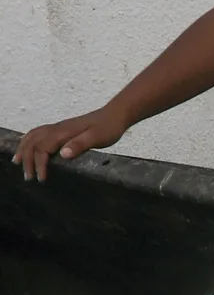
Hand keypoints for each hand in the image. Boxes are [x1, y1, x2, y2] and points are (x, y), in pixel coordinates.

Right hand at [12, 106, 126, 181]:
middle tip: (28, 177)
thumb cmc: (108, 128)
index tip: (41, 179)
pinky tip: (27, 145)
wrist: (115, 115)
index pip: (43, 149)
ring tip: (17, 162)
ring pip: (33, 136)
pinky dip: (28, 140)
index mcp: (63, 133)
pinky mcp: (61, 128)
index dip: (39, 164)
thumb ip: (80, 145)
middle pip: (33, 143)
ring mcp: (58, 127)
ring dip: (23, 149)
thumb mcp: (97, 138)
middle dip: (27, 160)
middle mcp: (56, 129)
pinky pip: (38, 133)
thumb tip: (62, 154)